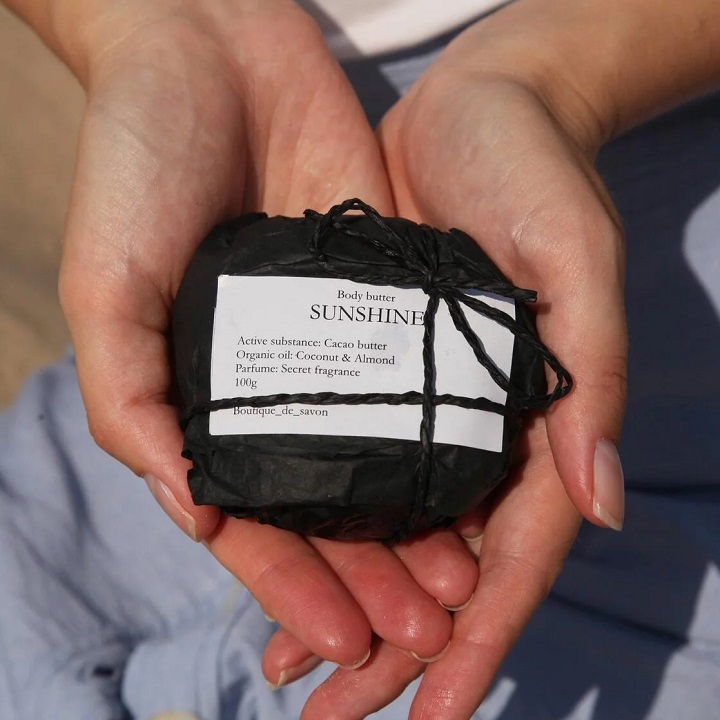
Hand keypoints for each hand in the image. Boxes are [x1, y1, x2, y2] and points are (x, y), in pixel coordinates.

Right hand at [55, 0, 476, 672]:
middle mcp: (273, 381)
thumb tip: (194, 511)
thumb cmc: (138, 162)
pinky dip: (441, 434)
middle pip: (326, 503)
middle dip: (368, 573)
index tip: (344, 639)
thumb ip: (132, 398)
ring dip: (415, 524)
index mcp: (203, 394)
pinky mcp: (381, 290)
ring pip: (380, 455)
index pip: (253, 515)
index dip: (292, 583)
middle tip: (423, 628)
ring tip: (460, 584)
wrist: (210, 46)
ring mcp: (331, 340)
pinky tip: (476, 481)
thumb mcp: (107, 284)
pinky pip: (415, 376)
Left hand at [294, 20, 626, 717]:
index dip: (477, 638)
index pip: (511, 556)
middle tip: (333, 712)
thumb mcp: (577, 263)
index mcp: (536, 425)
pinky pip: (352, 463)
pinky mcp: (379, 372)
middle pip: (442, 567)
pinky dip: (321, 519)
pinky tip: (279, 553)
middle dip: (396, 647)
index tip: (431, 711)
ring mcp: (427, 408)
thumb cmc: (537, 174)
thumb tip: (602, 499)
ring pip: (390, 531)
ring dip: (348, 600)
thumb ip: (590, 380)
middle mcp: (480, 432)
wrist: (480, 111)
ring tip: (291, 663)